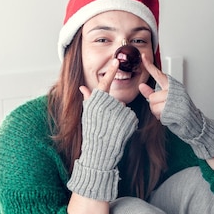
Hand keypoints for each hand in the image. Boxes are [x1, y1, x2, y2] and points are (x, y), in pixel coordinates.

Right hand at [67, 57, 138, 201]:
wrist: (100, 152)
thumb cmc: (92, 134)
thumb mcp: (88, 115)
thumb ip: (88, 99)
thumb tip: (82, 87)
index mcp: (98, 102)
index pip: (105, 83)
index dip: (111, 72)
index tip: (116, 61)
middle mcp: (109, 104)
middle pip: (115, 101)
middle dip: (113, 109)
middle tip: (106, 122)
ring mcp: (120, 111)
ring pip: (123, 109)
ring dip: (120, 116)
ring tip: (111, 128)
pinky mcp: (130, 119)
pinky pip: (130, 117)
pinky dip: (127, 122)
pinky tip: (119, 130)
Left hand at [139, 53, 213, 159]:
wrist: (193, 122)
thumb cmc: (180, 111)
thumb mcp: (165, 100)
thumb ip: (153, 93)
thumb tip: (142, 86)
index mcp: (171, 86)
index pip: (158, 74)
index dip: (149, 65)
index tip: (143, 56)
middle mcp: (173, 90)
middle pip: (153, 96)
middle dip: (155, 105)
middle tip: (164, 108)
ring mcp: (174, 99)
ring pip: (154, 105)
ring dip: (158, 112)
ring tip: (167, 113)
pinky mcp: (174, 108)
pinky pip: (159, 112)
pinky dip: (161, 117)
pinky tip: (169, 116)